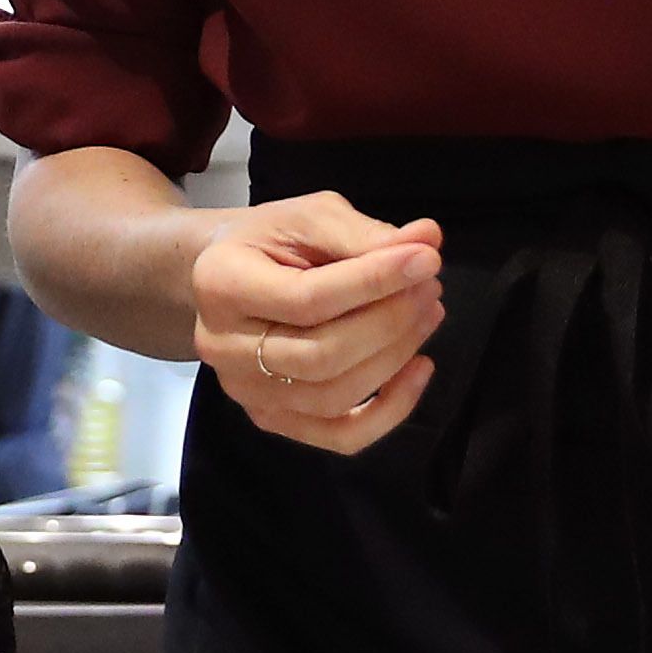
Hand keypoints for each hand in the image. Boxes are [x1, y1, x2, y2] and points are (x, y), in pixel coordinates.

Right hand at [188, 193, 445, 453]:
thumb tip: (426, 240)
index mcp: (221, 285)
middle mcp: (222, 347)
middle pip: (321, 354)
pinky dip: (391, 409)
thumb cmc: (267, 240)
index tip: (426, 260)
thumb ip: (361, 233)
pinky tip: (419, 368)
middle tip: (430, 288)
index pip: (307, 298)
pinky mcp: (271, 418)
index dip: (374, 282)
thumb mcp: (306, 217)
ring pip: (334, 396)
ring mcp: (245, 391)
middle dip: (390, 322)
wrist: (227, 275)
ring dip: (395, 356)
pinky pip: (341, 436)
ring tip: (428, 314)